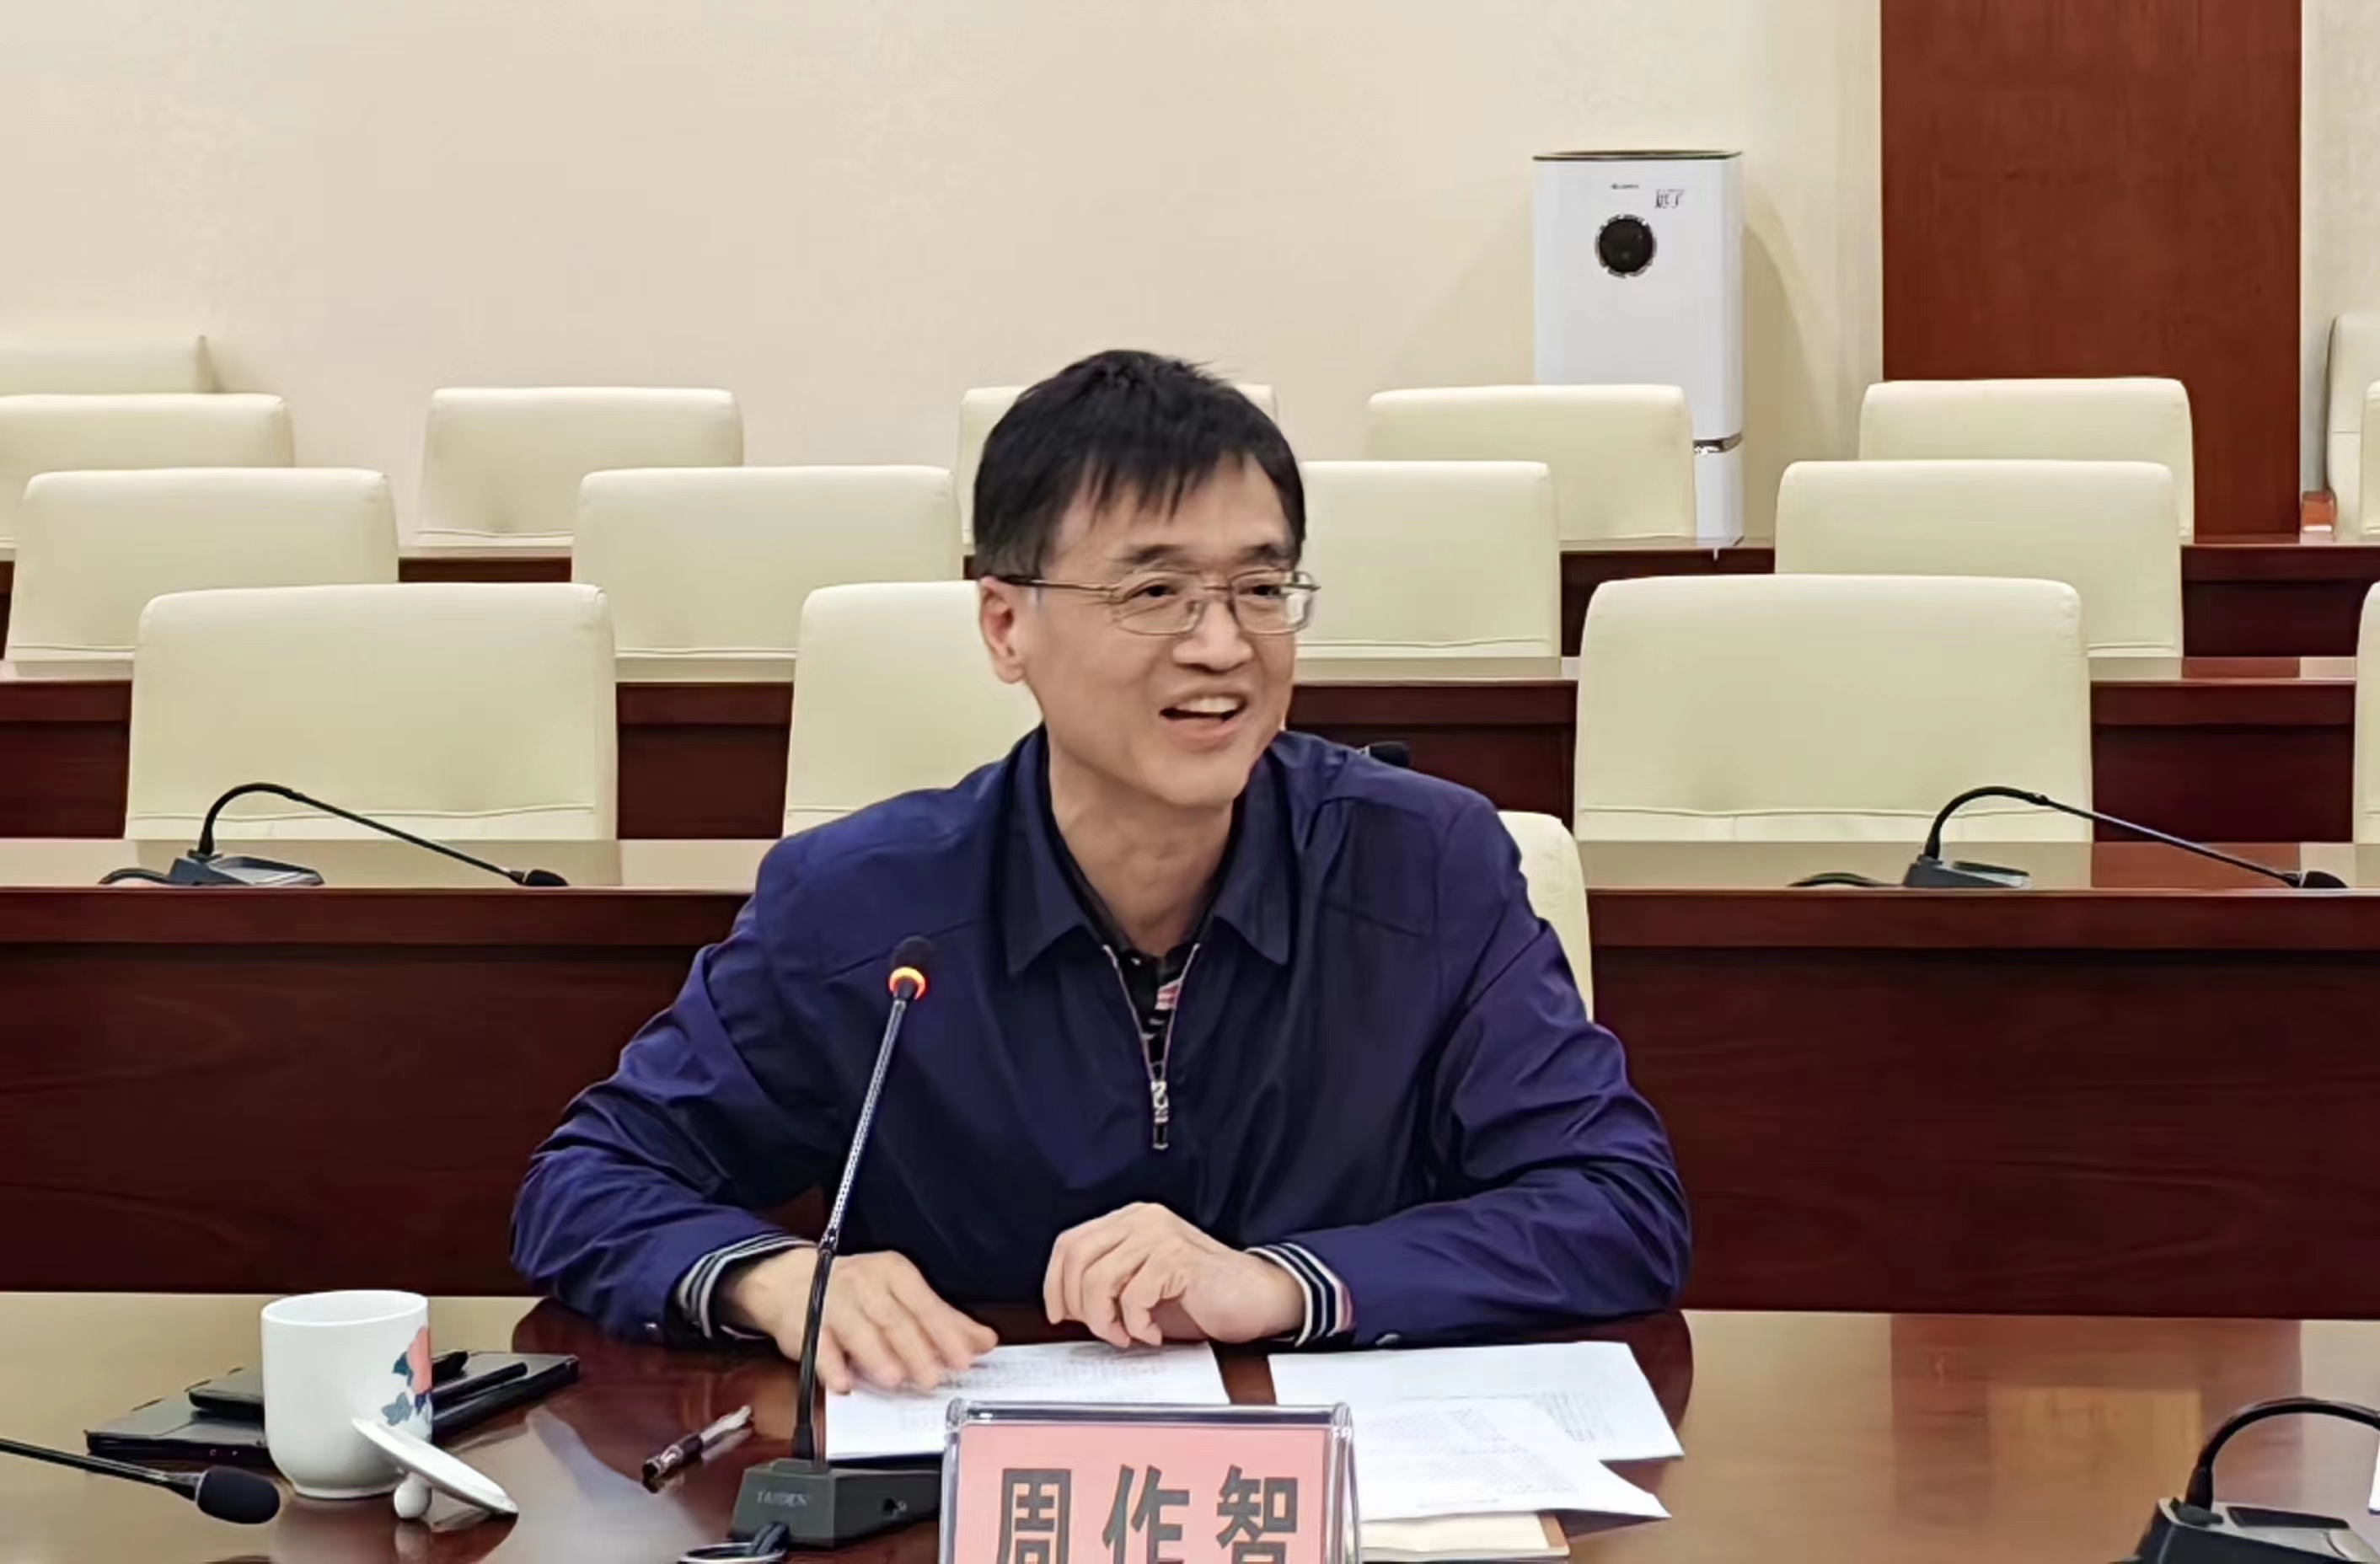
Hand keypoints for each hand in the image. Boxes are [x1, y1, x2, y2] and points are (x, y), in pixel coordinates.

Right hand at [718, 1247, 997, 1391]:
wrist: (791, 1280)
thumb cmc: (856, 1290)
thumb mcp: (902, 1295)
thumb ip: (943, 1320)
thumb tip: (983, 1341)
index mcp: (894, 1273)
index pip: (924, 1304)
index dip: (945, 1332)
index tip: (964, 1358)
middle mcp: (864, 1283)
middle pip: (894, 1319)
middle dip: (916, 1349)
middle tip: (933, 1378)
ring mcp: (833, 1303)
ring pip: (859, 1330)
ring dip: (877, 1355)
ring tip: (895, 1379)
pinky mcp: (807, 1325)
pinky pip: (819, 1346)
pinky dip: (831, 1366)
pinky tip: (844, 1383)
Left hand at [1043, 1204, 1303, 1347]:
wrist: (1257, 1297)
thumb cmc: (1202, 1295)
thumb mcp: (1143, 1285)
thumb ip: (1107, 1284)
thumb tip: (1065, 1305)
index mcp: (1130, 1220)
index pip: (1070, 1244)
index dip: (1055, 1283)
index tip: (1060, 1314)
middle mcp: (1142, 1220)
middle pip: (1077, 1259)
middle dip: (1078, 1305)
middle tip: (1101, 1330)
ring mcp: (1160, 1235)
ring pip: (1099, 1280)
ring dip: (1106, 1321)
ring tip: (1128, 1335)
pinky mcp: (1177, 1258)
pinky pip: (1133, 1297)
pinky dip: (1136, 1325)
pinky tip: (1153, 1332)